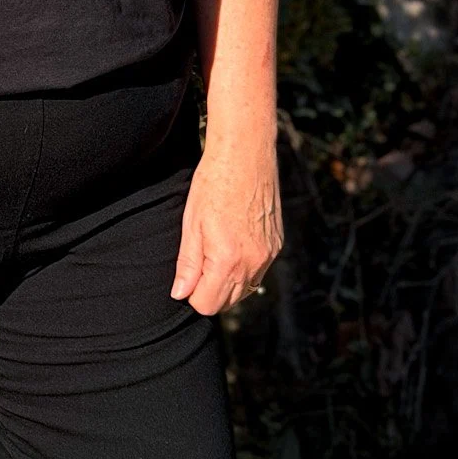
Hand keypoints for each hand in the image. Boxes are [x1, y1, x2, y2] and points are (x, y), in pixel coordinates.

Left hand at [170, 135, 282, 316]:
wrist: (246, 153)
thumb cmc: (214, 183)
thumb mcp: (192, 223)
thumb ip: (187, 264)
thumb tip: (180, 294)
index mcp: (228, 260)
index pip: (207, 304)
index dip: (192, 291)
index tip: (189, 270)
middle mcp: (253, 263)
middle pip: (227, 301)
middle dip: (210, 288)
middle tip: (201, 255)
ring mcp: (269, 255)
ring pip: (244, 288)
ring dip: (228, 279)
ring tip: (218, 245)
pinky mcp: (277, 244)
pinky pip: (258, 269)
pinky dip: (245, 264)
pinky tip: (236, 238)